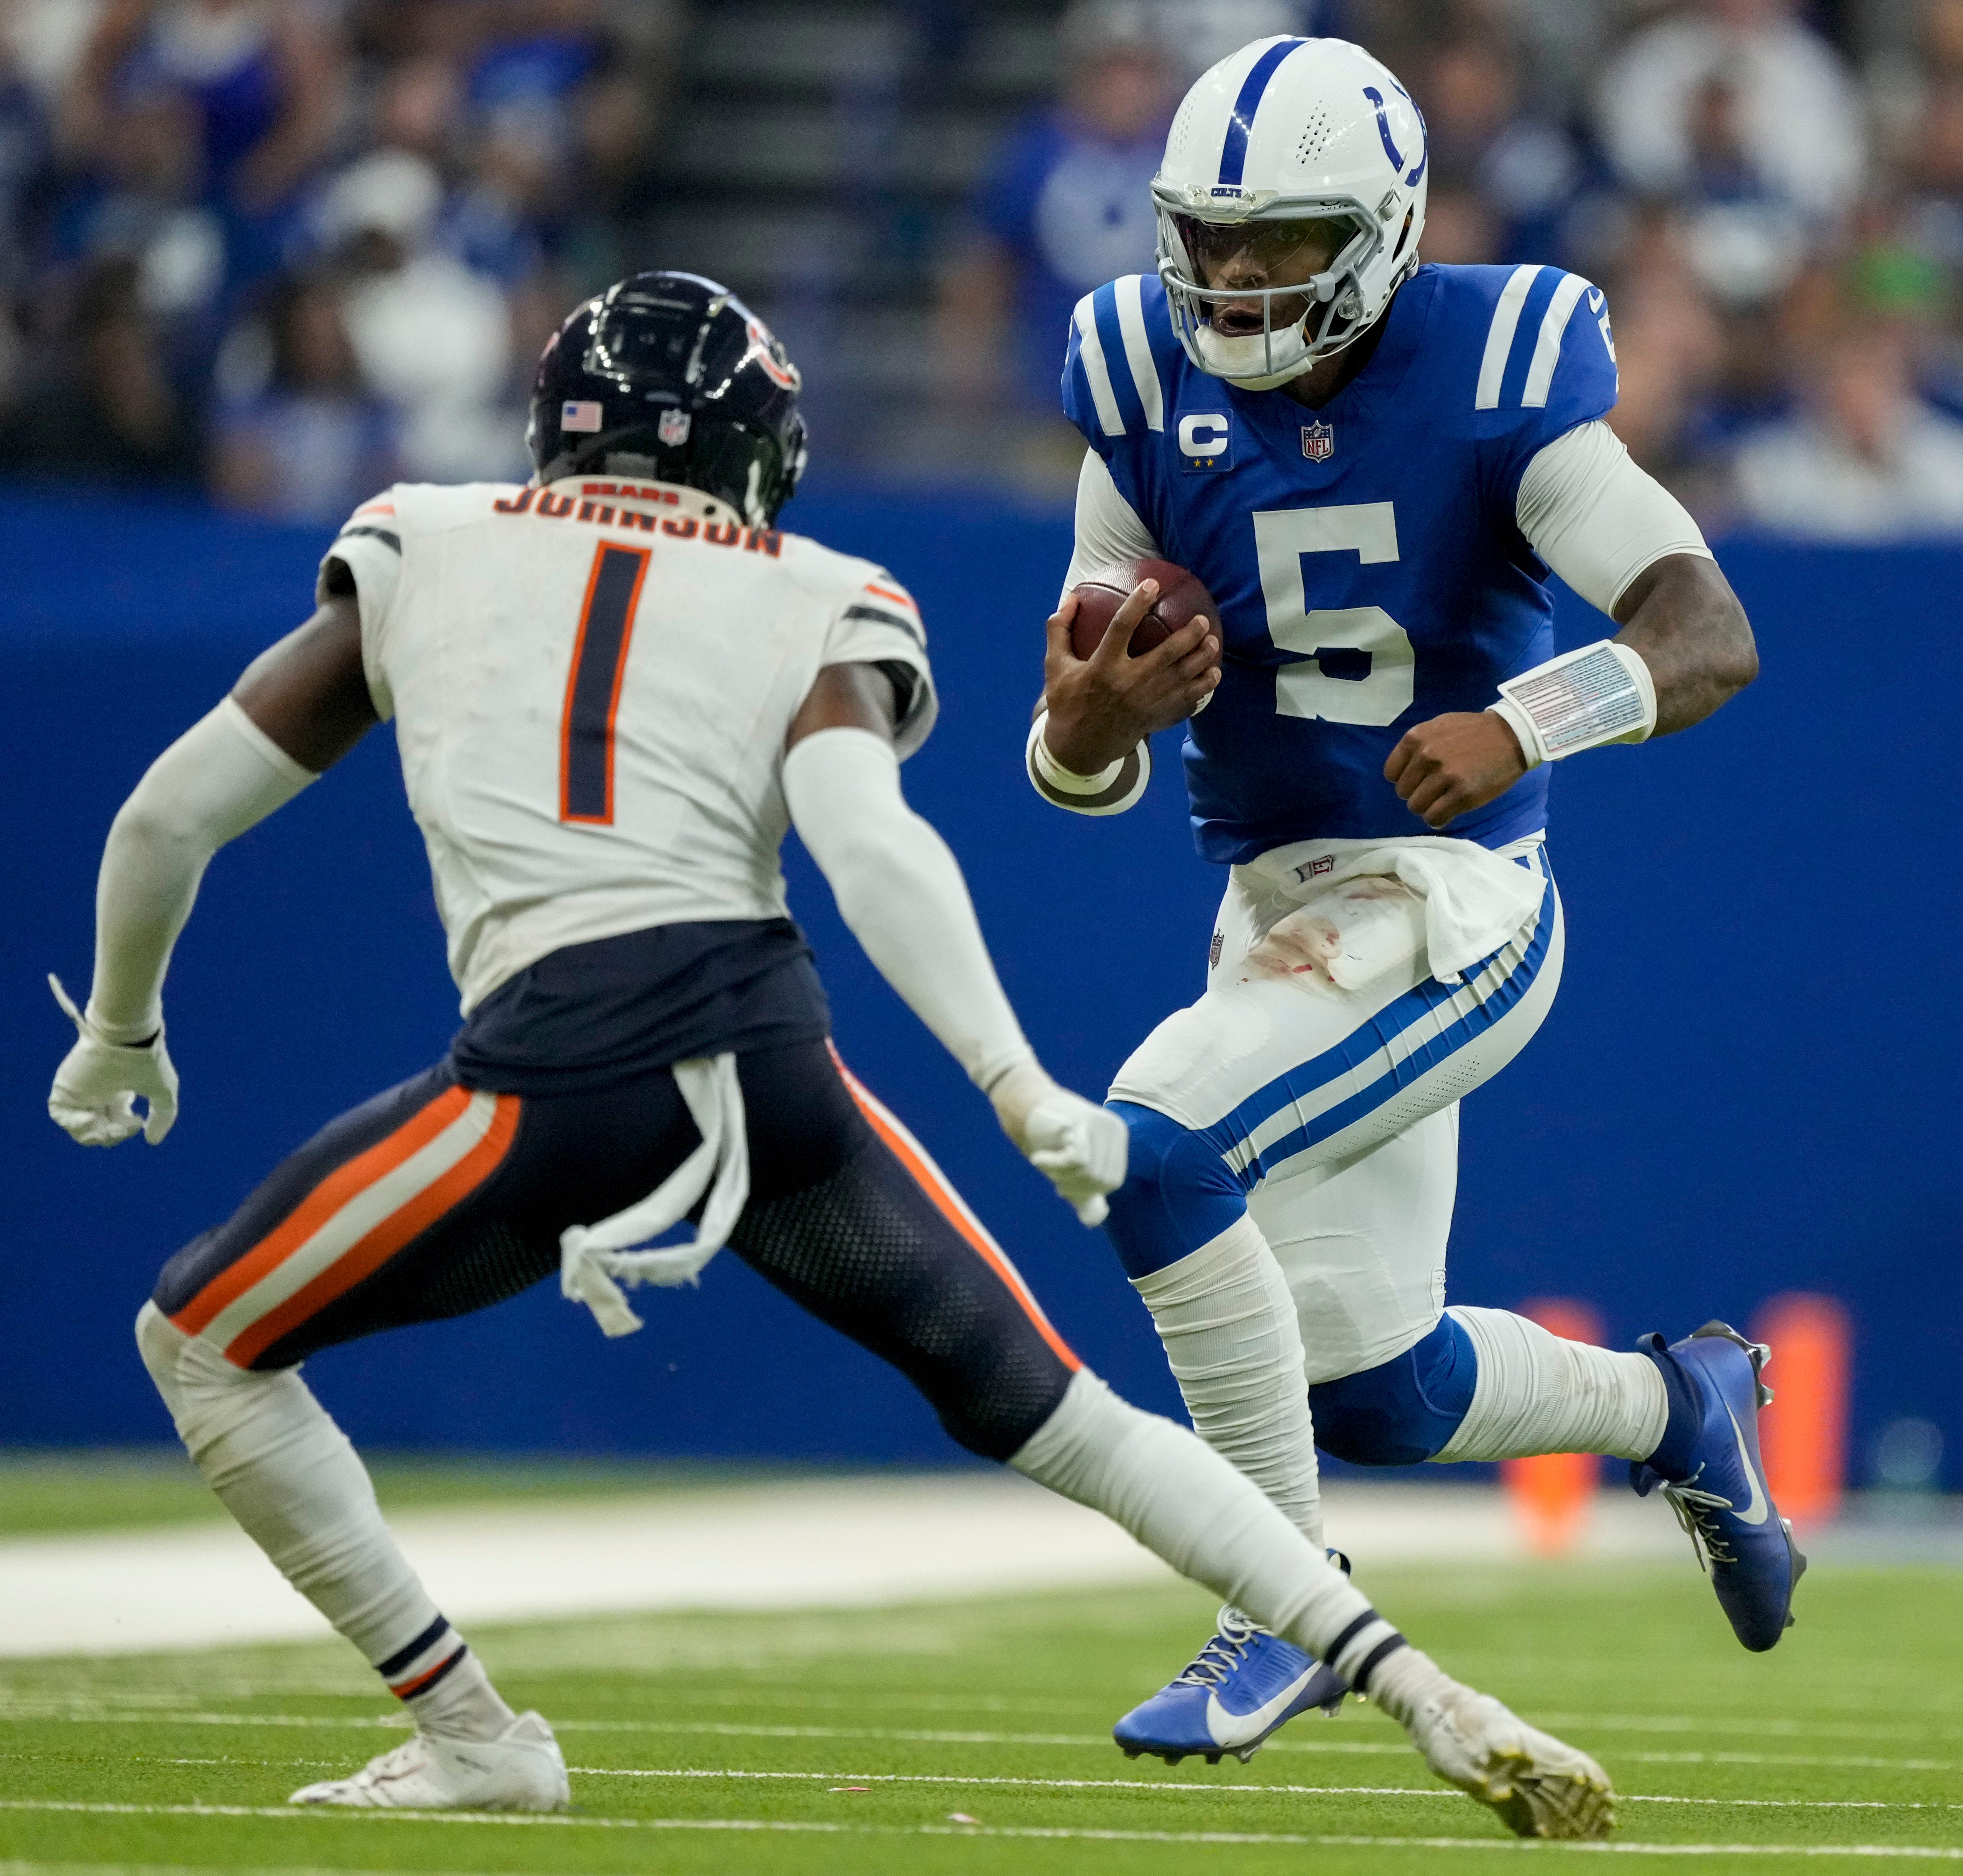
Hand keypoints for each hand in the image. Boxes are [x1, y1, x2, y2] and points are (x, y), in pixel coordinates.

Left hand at [47, 974, 178, 1145]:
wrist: (127, 1038)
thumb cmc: (146, 1061)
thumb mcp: (163, 1091)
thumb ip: (163, 1116)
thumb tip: (151, 1141)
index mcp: (119, 1093)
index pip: (117, 1123)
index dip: (126, 1130)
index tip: (138, 1121)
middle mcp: (99, 1094)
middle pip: (98, 1128)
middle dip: (111, 1136)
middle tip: (120, 1129)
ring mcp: (81, 1091)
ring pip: (78, 1126)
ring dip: (93, 1134)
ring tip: (104, 1128)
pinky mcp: (66, 1087)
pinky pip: (60, 1114)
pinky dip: (74, 1123)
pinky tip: (90, 1118)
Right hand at [987, 1059, 1128, 1226]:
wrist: (1020, 1103)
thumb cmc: (1045, 1136)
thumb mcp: (1069, 1168)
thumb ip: (1084, 1190)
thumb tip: (1094, 1221)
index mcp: (1118, 1138)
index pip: (1111, 1182)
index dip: (1084, 1189)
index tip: (1061, 1179)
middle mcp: (1115, 1130)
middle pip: (1102, 1181)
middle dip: (1073, 1184)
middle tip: (1051, 1167)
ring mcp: (1101, 1125)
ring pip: (1090, 1173)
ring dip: (1061, 1174)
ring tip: (1045, 1159)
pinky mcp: (1083, 1122)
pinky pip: (1077, 1161)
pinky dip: (1054, 1165)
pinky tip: (1038, 1158)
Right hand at [1041, 583, 1219, 774]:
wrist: (1080, 748)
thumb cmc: (1068, 702)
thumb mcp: (1055, 666)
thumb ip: (1059, 630)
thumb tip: (1072, 597)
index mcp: (1101, 668)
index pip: (1121, 627)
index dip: (1137, 604)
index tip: (1152, 584)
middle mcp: (1127, 684)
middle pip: (1167, 653)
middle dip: (1190, 634)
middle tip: (1202, 620)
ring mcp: (1145, 703)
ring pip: (1183, 677)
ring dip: (1202, 658)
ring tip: (1213, 641)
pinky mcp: (1156, 717)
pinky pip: (1187, 701)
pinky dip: (1203, 688)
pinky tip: (1213, 674)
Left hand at [1384, 712, 1527, 829]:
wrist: (1512, 735)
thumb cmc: (1474, 731)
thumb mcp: (1439, 726)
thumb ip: (1418, 745)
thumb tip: (1401, 772)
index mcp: (1416, 738)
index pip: (1391, 773)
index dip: (1404, 779)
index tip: (1418, 780)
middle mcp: (1426, 756)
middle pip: (1403, 792)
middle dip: (1417, 794)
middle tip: (1435, 790)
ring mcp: (1444, 776)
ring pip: (1417, 807)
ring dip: (1428, 808)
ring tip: (1443, 800)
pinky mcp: (1462, 795)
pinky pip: (1435, 818)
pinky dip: (1439, 819)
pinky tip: (1448, 811)